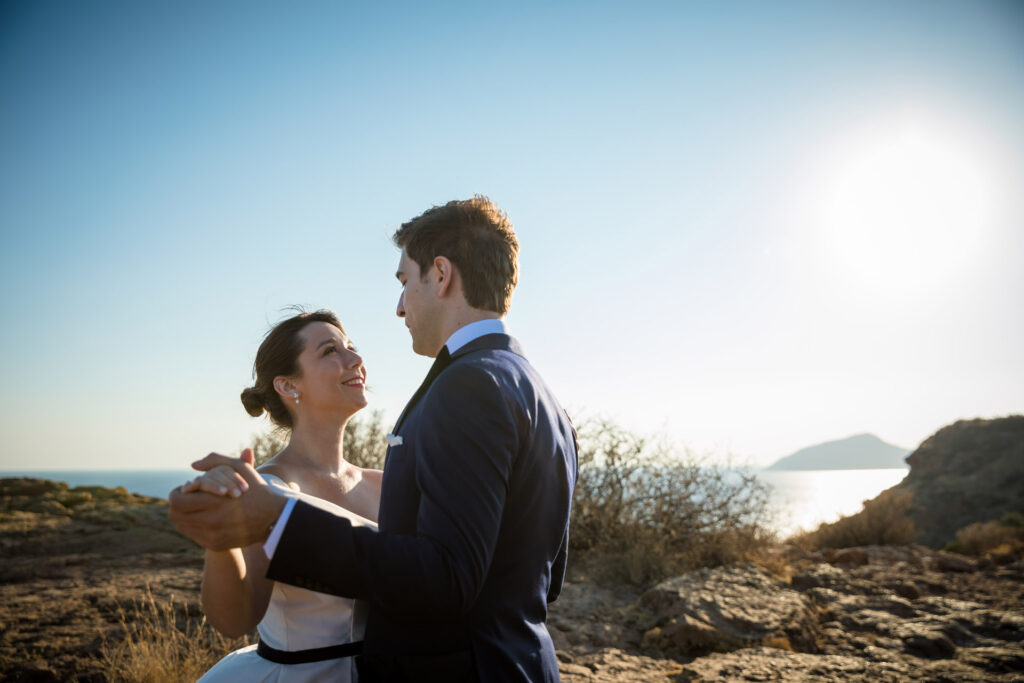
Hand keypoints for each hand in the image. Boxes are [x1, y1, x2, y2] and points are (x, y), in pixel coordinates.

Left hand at [168, 449, 286, 550]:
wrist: (273, 518)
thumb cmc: (256, 490)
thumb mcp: (241, 468)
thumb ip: (216, 460)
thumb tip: (193, 465)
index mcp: (215, 501)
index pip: (176, 500)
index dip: (177, 492)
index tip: (187, 488)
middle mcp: (210, 522)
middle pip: (174, 514)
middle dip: (177, 504)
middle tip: (187, 498)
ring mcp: (211, 536)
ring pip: (182, 526)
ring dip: (185, 515)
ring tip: (197, 506)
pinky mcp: (214, 545)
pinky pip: (193, 535)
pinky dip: (195, 525)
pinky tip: (206, 517)